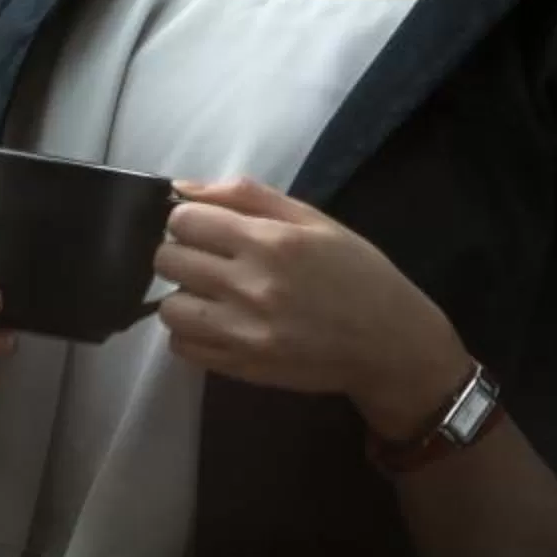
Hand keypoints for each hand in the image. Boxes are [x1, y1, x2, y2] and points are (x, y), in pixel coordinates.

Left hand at [155, 177, 465, 432]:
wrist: (390, 343)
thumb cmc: (354, 271)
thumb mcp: (311, 218)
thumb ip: (246, 195)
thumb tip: (182, 188)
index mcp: (269, 242)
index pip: (183, 221)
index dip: (187, 219)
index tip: (205, 227)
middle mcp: (250, 287)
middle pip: (167, 261)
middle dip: (181, 253)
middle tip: (207, 259)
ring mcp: (244, 333)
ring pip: (168, 308)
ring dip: (182, 296)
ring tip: (209, 293)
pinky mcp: (242, 368)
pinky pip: (183, 348)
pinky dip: (190, 334)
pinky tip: (217, 322)